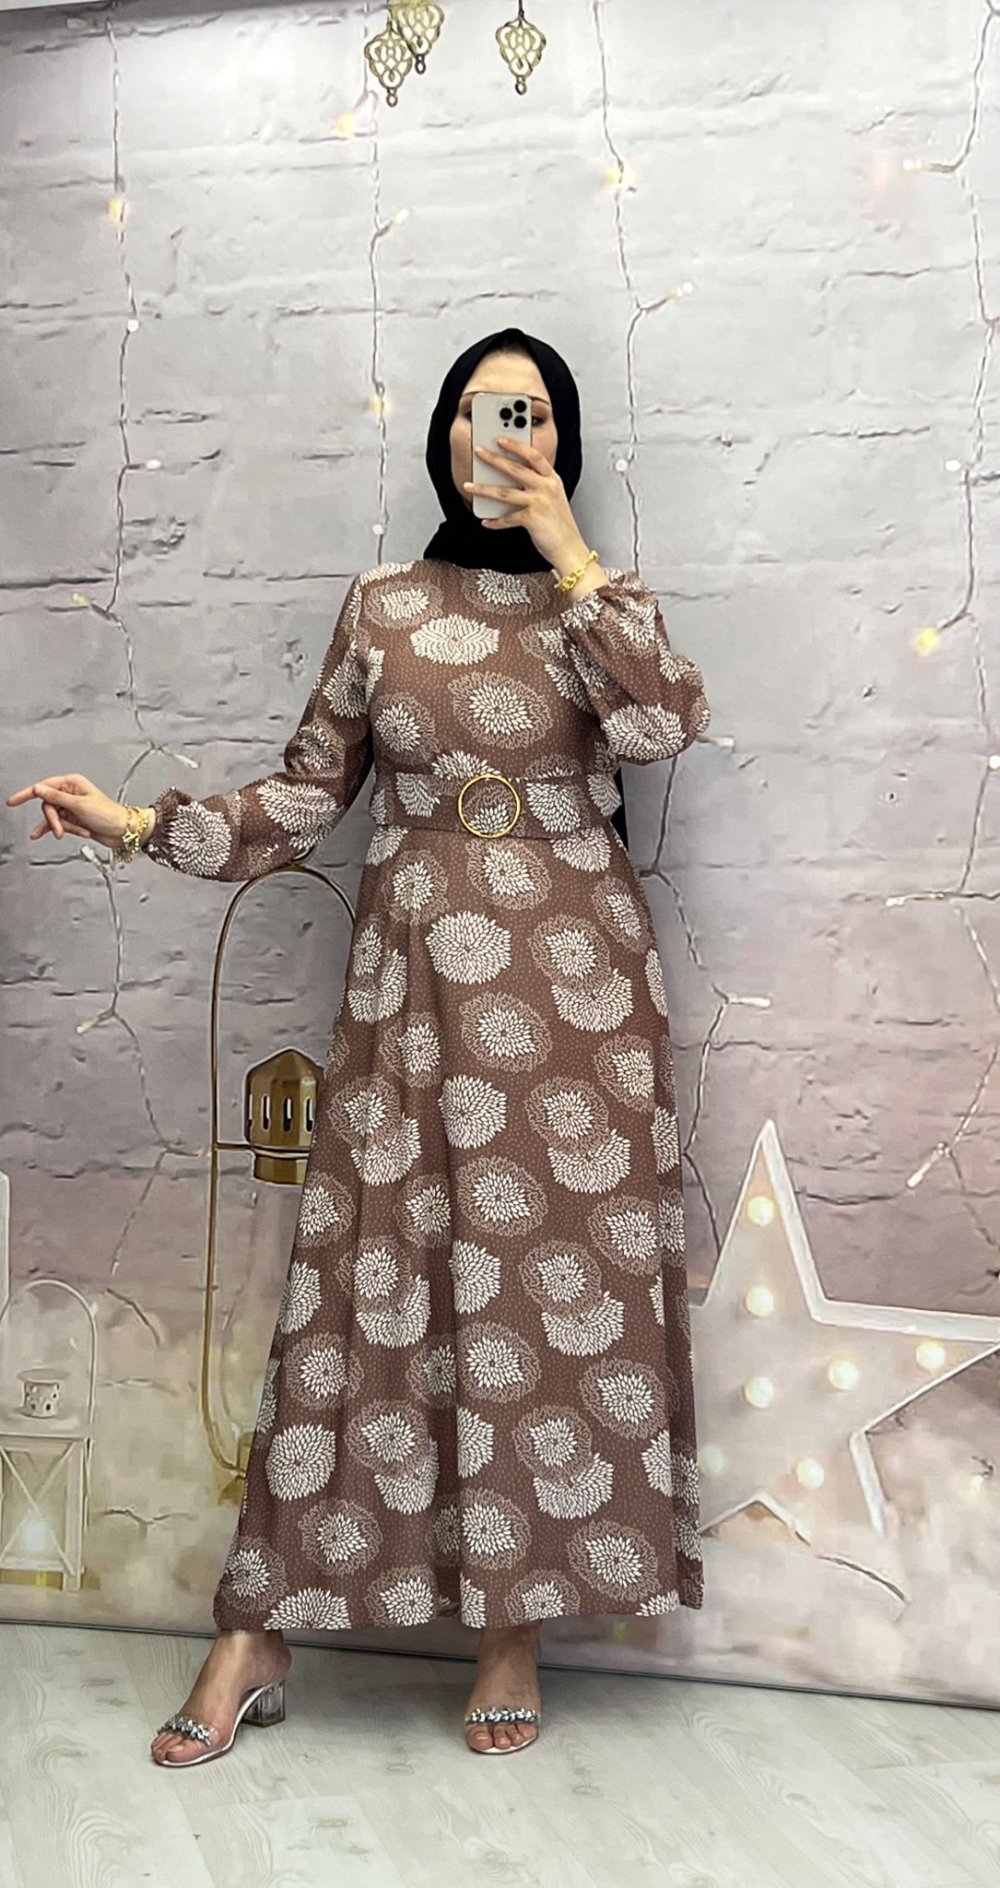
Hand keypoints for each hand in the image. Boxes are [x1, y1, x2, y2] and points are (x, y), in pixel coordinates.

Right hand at [6, 774, 135, 846]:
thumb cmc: (108, 815)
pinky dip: (56, 829)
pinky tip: (40, 834)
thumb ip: (56, 797)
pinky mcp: (74, 819)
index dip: (26, 794)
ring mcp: (72, 807)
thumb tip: (38, 789)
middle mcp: (70, 793)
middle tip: (60, 829)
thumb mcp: (80, 805)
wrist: (122, 831)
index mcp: (72, 783)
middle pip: (48, 805)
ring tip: (69, 833)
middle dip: (53, 819)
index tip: (13, 801)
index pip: (43, 786)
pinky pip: (59, 824)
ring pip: (54, 817)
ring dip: (62, 826)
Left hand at [464, 436, 590, 573]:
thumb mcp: (553, 498)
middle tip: (478, 451)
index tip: (501, 439)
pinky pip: (507, 519)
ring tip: (468, 486)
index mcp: (552, 480)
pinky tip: (485, 521)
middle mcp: (547, 488)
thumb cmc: (559, 525)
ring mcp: (540, 503)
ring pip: (505, 492)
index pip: (534, 456)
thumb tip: (507, 480)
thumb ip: (536, 486)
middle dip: (494, 458)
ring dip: (483, 489)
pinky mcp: (532, 520)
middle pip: (515, 469)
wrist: (570, 548)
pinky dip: (495, 522)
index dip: (517, 446)